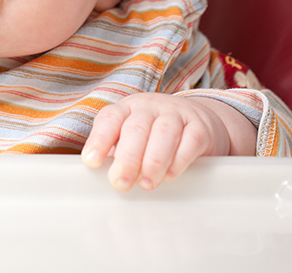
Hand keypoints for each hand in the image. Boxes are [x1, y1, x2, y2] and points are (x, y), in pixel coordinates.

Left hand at [81, 93, 253, 190]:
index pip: (110, 119)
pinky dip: (178, 160)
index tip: (92, 162)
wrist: (199, 121)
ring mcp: (176, 114)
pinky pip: (190, 140)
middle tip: (122, 183)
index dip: (99, 140)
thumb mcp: (132, 137)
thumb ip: (116, 153)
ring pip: (164, 132)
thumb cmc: (154, 135)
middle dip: (127, 158)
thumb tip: (100, 177)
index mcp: (127, 109)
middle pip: (136, 128)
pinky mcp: (200, 127)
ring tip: (147, 184)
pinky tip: (169, 175)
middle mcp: (150, 107)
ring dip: (153, 161)